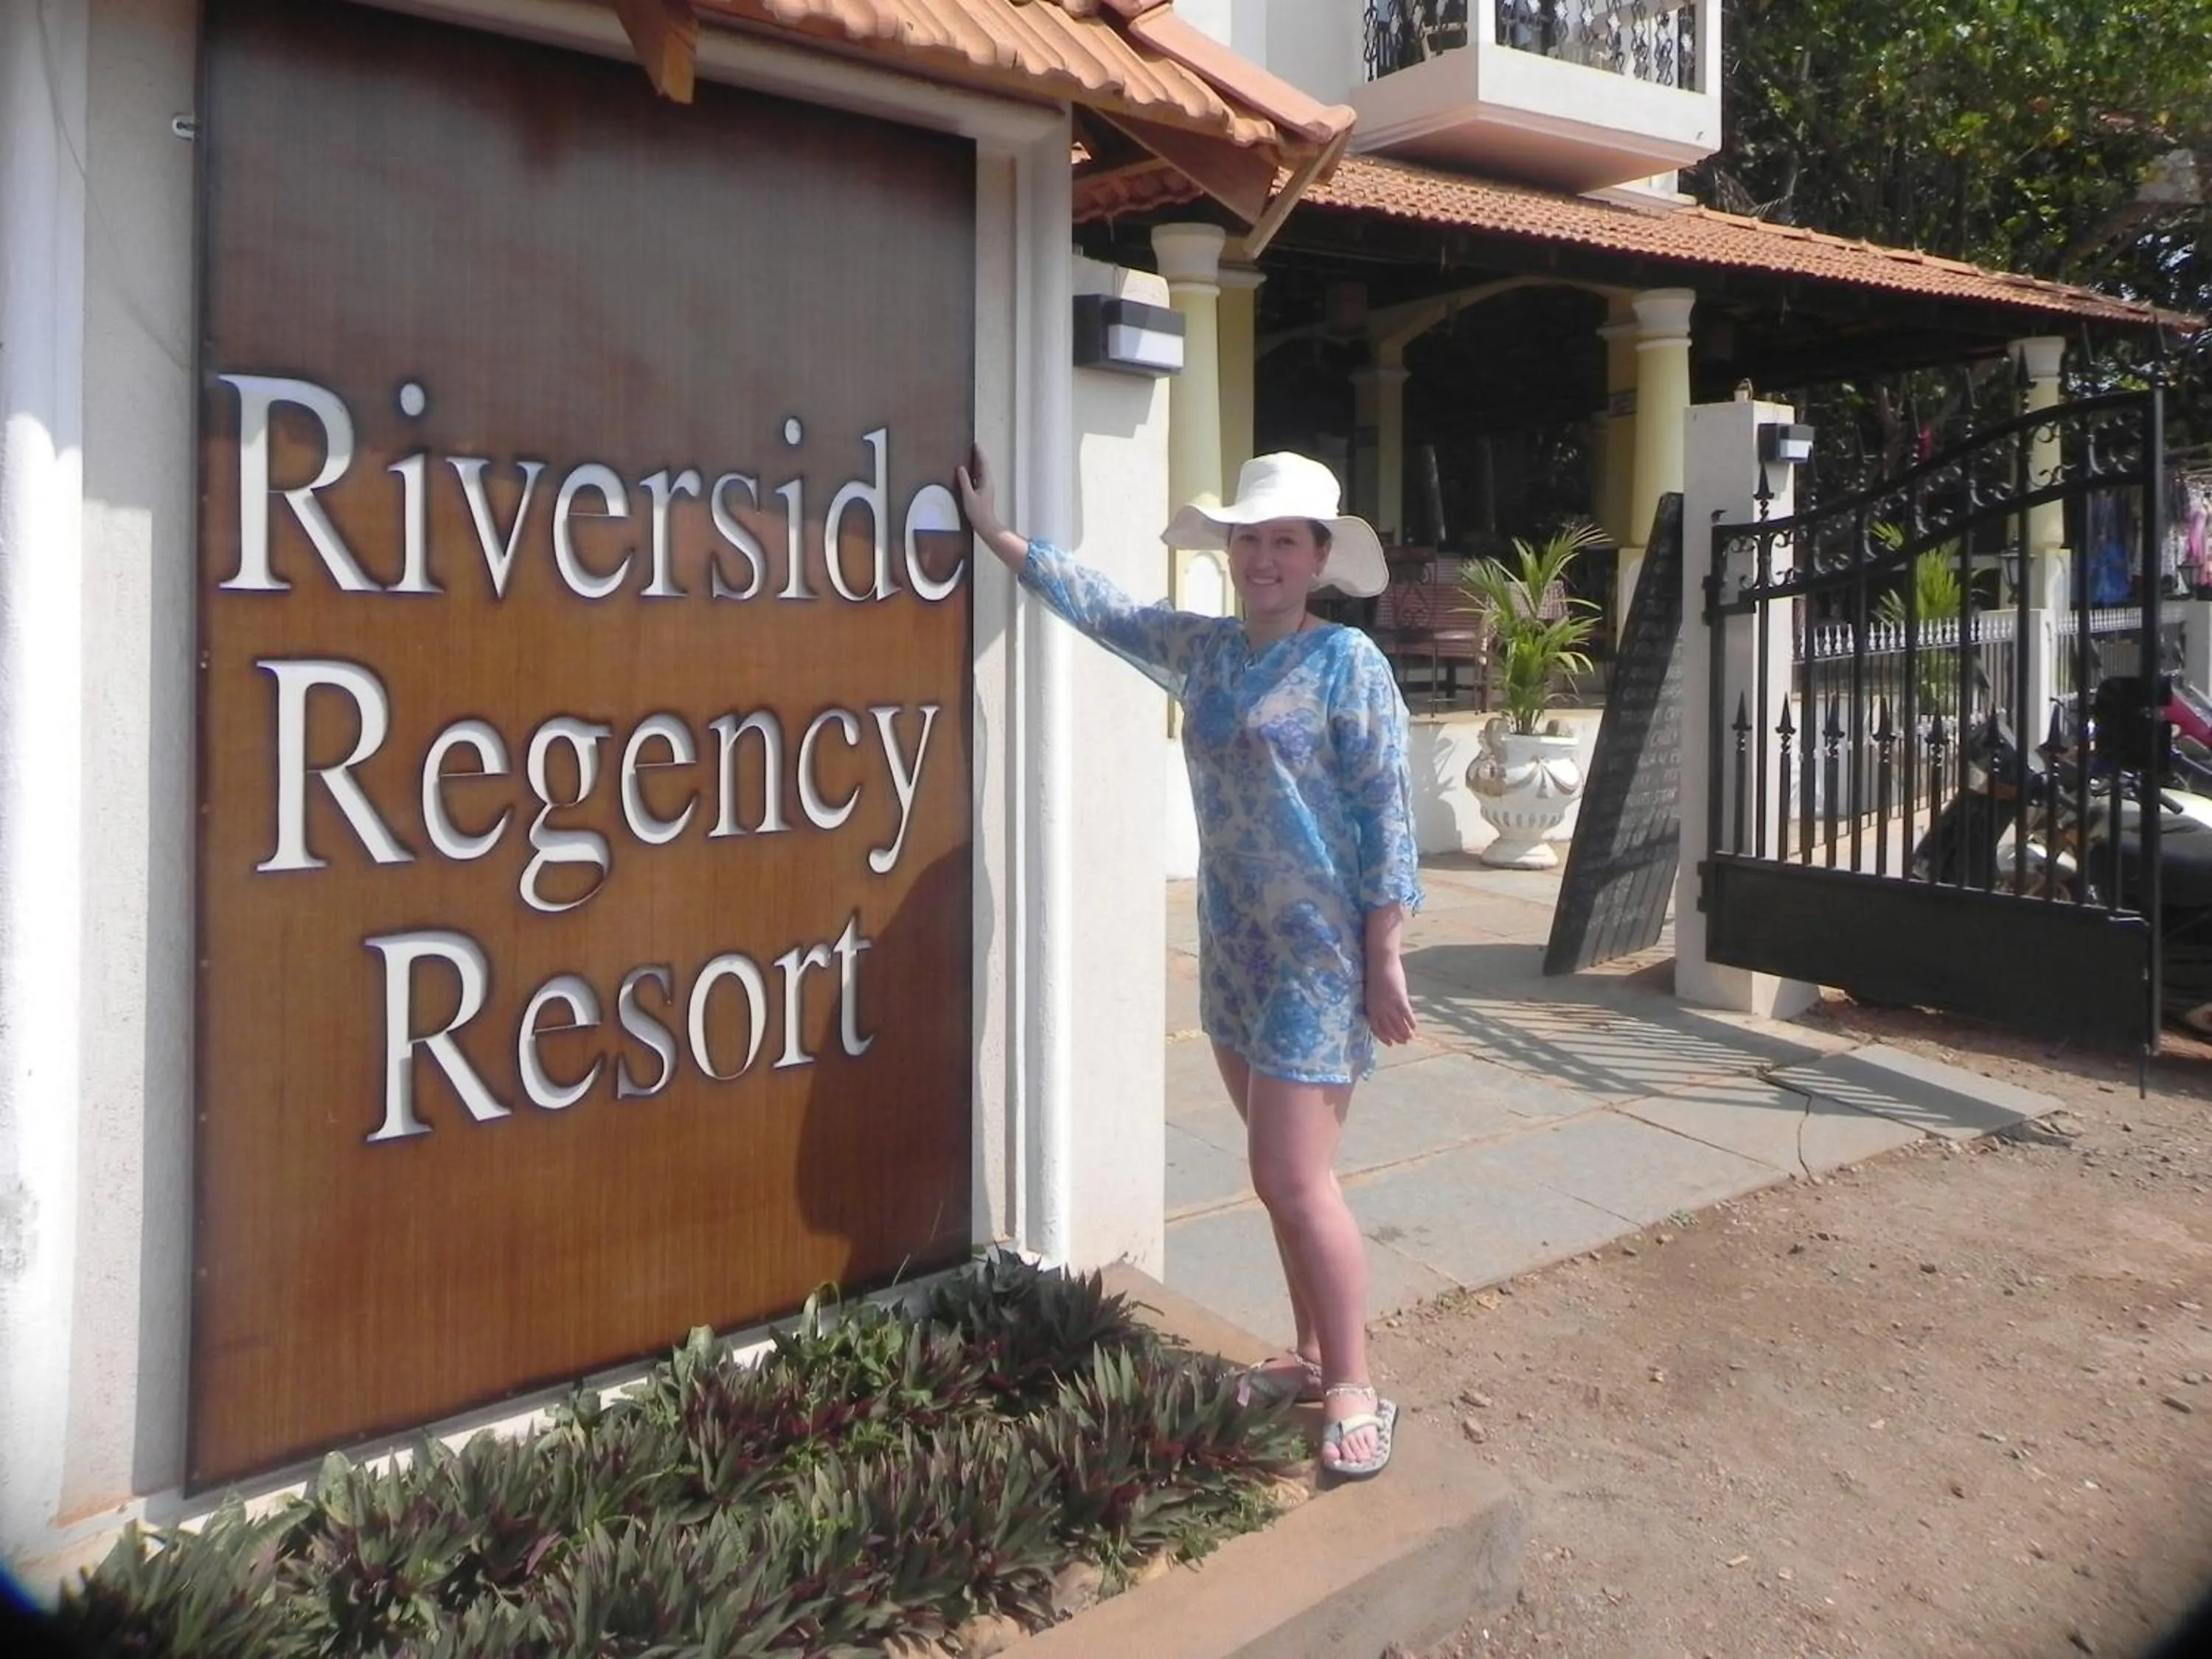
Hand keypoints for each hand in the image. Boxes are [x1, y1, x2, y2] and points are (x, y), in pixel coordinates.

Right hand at [955, 443, 1025, 567]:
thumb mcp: (969, 496)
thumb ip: (964, 481)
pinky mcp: (982, 492)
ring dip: (975, 463)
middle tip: (971, 447)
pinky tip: (967, 472)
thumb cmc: (978, 512)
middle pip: (983, 465)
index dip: (979, 452)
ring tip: (969, 455)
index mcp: (986, 481)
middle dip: (978, 456)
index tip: (975, 444)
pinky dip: (973, 472)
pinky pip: (978, 478)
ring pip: (980, 472)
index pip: (983, 462)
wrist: (985, 525)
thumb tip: (960, 468)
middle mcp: (987, 482)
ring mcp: (985, 487)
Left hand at [1365, 952, 1416, 1045]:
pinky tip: (1415, 1026)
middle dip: (1397, 1037)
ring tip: (1411, 1037)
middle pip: (1389, 1028)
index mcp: (1370, 1007)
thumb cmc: (1375, 973)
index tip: (1390, 1043)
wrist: (1380, 961)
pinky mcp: (1399, 999)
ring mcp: (1389, 1005)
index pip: (1376, 1027)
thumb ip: (1377, 1003)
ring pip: (1399, 1024)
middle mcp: (1379, 1009)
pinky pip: (1407, 1015)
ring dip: (1405, 1033)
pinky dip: (1411, 1022)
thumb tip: (1386, 1013)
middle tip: (1404, 1042)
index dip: (1383, 1037)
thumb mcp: (1372, 992)